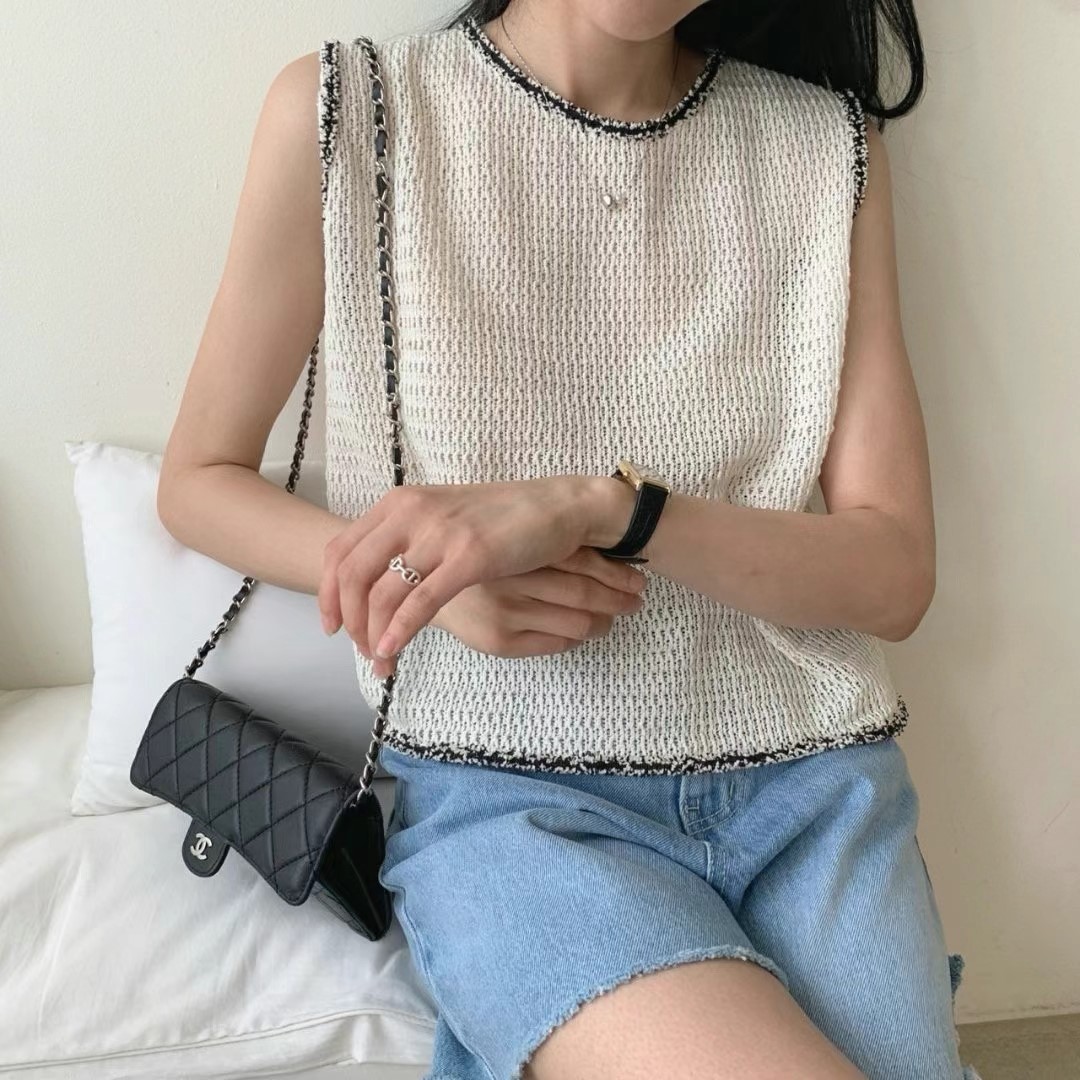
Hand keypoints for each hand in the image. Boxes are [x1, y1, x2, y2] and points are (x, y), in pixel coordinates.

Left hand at [318, 475, 615, 668]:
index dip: (327, 593)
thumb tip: (379, 576)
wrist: (559, 508)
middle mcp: (412, 512)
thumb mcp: (444, 517)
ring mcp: (440, 533)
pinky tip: (392, 651)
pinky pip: (420, 600)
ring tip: (380, 661)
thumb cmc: (505, 518)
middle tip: (358, 650)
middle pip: (351, 574)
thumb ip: (409, 537)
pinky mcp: (469, 556)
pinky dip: (400, 630)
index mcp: (401, 503)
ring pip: (382, 592)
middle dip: (349, 620)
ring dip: (373, 634)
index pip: (341, 550)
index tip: (332, 624)